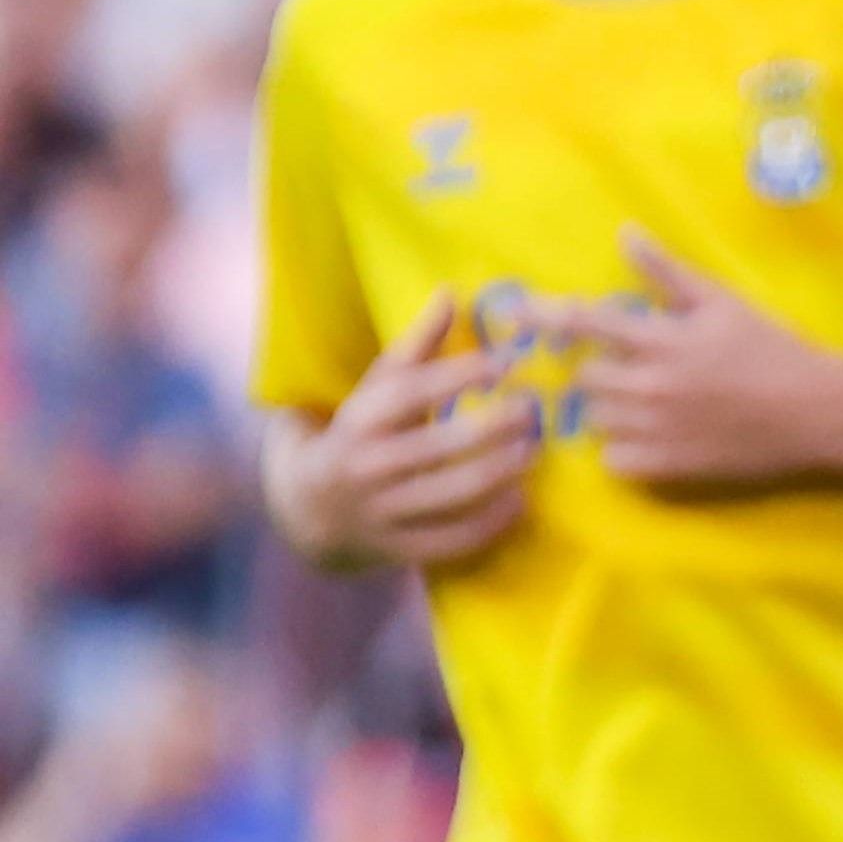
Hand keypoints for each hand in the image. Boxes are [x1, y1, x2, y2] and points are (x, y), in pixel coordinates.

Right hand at [265, 291, 533, 569]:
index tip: (509, 361)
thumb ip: (417, 345)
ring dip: (503, 471)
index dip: (463, 374)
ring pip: (454, 493)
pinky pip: (455, 539)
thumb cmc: (359, 432)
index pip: (413, 391)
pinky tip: (521, 498)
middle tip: (534, 410)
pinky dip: (493, 521)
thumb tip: (452, 291)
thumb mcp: (376, 388)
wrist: (308, 509)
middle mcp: (367, 465)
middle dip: (495, 426)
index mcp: (359, 418)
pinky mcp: (398, 550)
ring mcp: (381, 512)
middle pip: (441, 444)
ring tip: (535, 451)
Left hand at [567, 227, 842, 486]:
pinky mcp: (668, 467)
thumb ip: (668, 272)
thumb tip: (625, 234)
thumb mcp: (722, 302)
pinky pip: (615, 460)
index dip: (546, 315)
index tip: (515, 314)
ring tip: (647, 401)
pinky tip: (652, 436)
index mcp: (662, 340)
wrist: (816, 413)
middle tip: (634, 366)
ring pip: (599, 419)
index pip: (585, 323)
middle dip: (602, 369)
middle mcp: (650, 386)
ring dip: (613, 407)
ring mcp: (656, 430)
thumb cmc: (773, 350)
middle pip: (587, 377)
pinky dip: (623, 449)